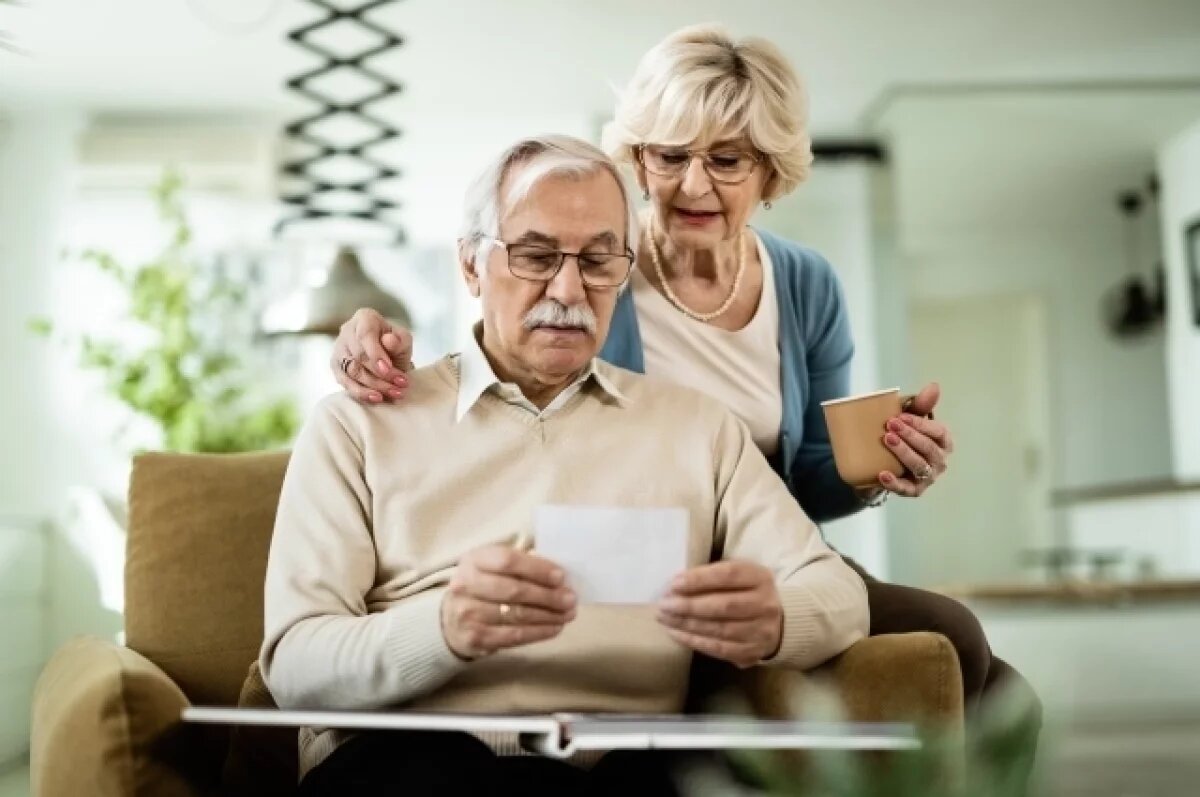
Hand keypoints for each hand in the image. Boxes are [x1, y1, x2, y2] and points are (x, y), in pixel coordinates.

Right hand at [331, 308, 413, 403]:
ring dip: (374, 386)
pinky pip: (346, 383)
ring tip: (395, 393)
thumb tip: (389, 341)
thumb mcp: (404, 339)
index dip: (376, 354)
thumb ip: (400, 340)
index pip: (365, 334)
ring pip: (352, 371)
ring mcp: (339, 350)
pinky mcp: (336, 368)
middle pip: (358, 356)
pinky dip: (362, 393)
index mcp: (364, 318)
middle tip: (401, 384)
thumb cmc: (395, 343)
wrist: (385, 353)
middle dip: (381, 374)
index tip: (388, 369)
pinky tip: (377, 398)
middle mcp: (347, 332)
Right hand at [441, 544, 576, 659]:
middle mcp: (465, 584)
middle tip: (570, 599)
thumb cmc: (483, 587)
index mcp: (474, 559)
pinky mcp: (475, 638)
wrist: (451, 620)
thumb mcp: (493, 567)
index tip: (561, 577)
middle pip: (514, 590)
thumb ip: (521, 566)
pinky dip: (539, 632)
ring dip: (548, 615)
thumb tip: (560, 576)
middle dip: (548, 596)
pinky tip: (555, 628)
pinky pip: (514, 636)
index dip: (537, 569)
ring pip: (517, 615)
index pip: (508, 560)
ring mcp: (468, 613)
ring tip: (568, 614)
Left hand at [656, 561, 782, 668]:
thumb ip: (712, 576)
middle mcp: (765, 605)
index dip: (700, 579)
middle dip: (690, 605)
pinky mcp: (752, 652)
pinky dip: (694, 641)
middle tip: (664, 604)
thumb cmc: (745, 592)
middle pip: (724, 606)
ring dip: (687, 624)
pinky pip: (719, 649)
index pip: (729, 575)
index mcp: (760, 578)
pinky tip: (676, 633)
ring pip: (720, 629)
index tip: (674, 583)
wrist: (776, 622)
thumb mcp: (738, 575)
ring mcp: (761, 632)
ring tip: (665, 619)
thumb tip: (676, 585)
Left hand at [879, 382, 953, 496]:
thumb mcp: (910, 420)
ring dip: (903, 452)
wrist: (884, 464)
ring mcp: (928, 477)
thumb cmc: (903, 437)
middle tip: (890, 424)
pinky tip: (883, 474)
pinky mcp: (913, 490)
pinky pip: (905, 488)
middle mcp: (939, 461)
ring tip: (887, 439)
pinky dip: (894, 482)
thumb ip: (921, 405)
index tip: (902, 415)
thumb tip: (934, 386)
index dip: (921, 424)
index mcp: (943, 442)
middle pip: (928, 448)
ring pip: (919, 466)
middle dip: (910, 435)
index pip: (938, 432)